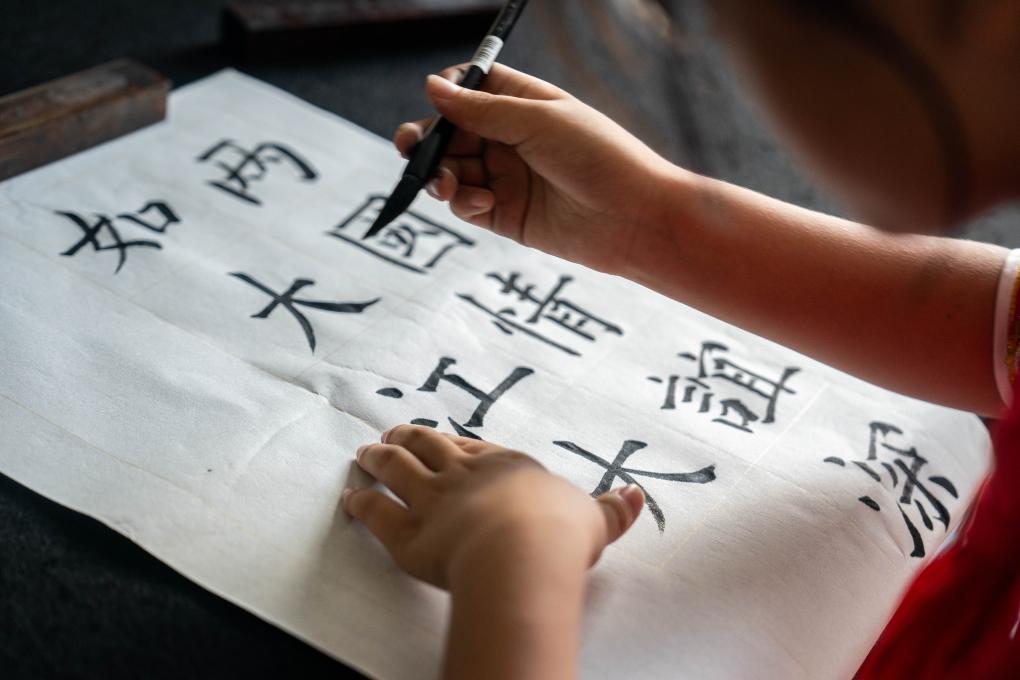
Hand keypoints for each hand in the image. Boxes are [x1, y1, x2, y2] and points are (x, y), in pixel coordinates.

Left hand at [343, 425, 643, 589]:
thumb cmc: (560, 535)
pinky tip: (351, 496)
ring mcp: (433, 501)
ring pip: (397, 468)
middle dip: (409, 436)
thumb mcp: (595, 519)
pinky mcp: (409, 534)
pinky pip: (377, 511)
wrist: (523, 554)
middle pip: (429, 446)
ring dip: (378, 458)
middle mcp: (465, 475)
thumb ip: (614, 509)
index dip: (455, 442)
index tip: (442, 437)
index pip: (475, 447)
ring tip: (365, 451)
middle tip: (392, 431)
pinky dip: (361, 501)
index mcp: (507, 467)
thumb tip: (638, 497)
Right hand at [394, 65, 678, 274]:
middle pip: (449, 134)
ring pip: (451, 170)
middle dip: (427, 142)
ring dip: (441, 175)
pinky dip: (463, 202)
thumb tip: (431, 86)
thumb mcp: (538, 121)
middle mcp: (509, 138)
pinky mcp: (504, 214)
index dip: (446, 95)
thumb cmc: (599, 157)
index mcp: (520, 103)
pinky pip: (465, 204)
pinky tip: (483, 203)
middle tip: (411, 150)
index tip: (437, 105)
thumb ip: (481, 109)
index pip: (468, 89)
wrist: (635, 218)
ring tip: (448, 185)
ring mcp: (505, 177)